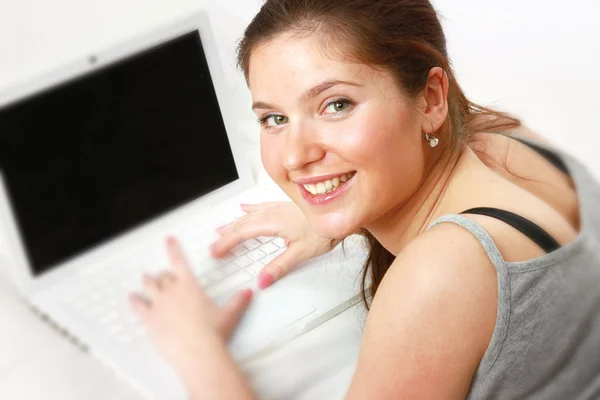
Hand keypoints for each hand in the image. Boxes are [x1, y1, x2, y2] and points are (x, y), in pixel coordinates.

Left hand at [129, 237, 252, 373]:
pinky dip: (134, 300)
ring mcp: (159, 304)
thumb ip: (238, 301)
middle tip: (163, 274)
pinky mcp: (149, 319)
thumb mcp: (229, 315)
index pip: (179, 261)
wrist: (197, 351)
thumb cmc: (212, 333)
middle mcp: (172, 291)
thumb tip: (248, 293)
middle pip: (163, 276)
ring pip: (149, 286)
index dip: (173, 248)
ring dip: (147, 281)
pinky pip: (138, 306)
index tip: (169, 240)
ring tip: (146, 278)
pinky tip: (132, 297)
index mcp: (190, 286)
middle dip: (163, 274)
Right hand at [210, 202, 339, 288]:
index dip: (227, 242)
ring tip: (221, 228)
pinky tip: (244, 207)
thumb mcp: (301, 253)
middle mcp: (273, 213)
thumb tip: (261, 281)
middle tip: (214, 245)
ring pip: (249, 215)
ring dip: (234, 222)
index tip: (216, 251)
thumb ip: (279, 267)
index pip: (242, 233)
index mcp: (273, 223)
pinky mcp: (284, 206)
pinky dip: (249, 208)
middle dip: (226, 234)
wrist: (339, 216)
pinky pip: (261, 206)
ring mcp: (278, 208)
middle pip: (242, 223)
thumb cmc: (324, 232)